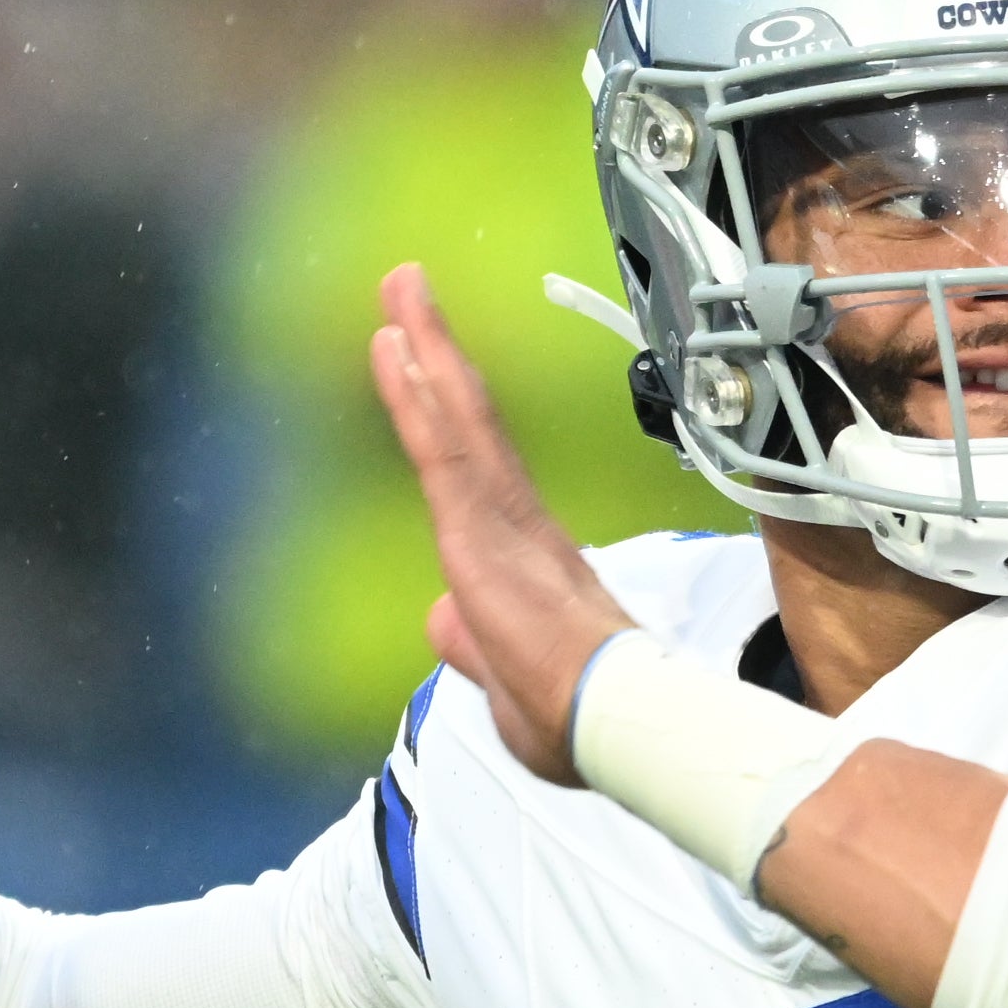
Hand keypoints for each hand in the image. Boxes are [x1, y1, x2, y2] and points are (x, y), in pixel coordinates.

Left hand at [368, 264, 630, 784]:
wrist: (611, 722)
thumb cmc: (581, 719)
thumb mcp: (506, 687)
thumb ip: (471, 646)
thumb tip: (442, 618)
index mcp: (525, 560)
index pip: (476, 474)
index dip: (451, 417)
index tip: (427, 367)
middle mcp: (516, 524)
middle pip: (468, 424)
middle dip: (437, 356)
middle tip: (407, 289)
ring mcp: (501, 517)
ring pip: (456, 418)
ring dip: (425, 348)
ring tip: (399, 286)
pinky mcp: (481, 523)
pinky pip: (441, 441)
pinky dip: (418, 387)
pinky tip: (396, 340)